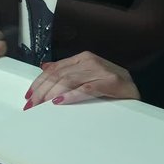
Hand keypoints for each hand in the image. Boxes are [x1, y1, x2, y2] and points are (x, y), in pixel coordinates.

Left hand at [23, 51, 140, 109]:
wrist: (135, 94)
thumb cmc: (109, 87)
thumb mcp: (86, 76)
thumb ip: (67, 72)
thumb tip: (44, 68)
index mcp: (82, 58)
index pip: (54, 70)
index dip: (38, 83)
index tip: (27, 96)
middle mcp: (90, 61)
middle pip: (58, 75)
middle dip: (41, 91)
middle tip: (31, 105)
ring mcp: (102, 70)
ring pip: (69, 81)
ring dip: (51, 93)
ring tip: (40, 104)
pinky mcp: (112, 82)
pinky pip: (87, 89)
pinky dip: (71, 95)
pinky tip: (60, 101)